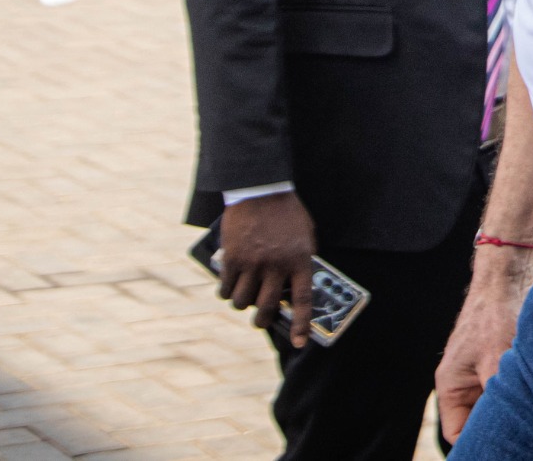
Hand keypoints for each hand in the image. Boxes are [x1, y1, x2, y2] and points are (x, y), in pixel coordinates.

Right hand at [218, 191, 315, 348]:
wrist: (261, 191)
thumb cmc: (286, 214)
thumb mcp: (305, 236)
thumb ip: (300, 261)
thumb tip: (291, 289)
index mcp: (300, 260)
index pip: (303, 300)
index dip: (302, 325)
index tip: (300, 342)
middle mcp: (277, 265)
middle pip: (266, 308)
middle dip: (262, 320)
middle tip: (261, 319)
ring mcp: (253, 264)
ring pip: (243, 303)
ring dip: (243, 305)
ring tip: (244, 298)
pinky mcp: (232, 259)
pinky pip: (226, 289)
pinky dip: (227, 293)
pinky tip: (230, 288)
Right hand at [435, 252, 532, 439]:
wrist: (510, 273)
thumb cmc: (495, 312)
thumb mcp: (496, 360)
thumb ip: (496, 395)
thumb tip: (509, 425)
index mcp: (452, 387)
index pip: (458, 434)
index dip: (477, 445)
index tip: (503, 449)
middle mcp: (466, 383)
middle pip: (480, 422)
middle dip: (501, 429)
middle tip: (527, 436)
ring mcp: (486, 373)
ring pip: (500, 405)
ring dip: (517, 408)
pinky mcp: (506, 362)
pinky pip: (513, 388)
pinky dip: (527, 393)